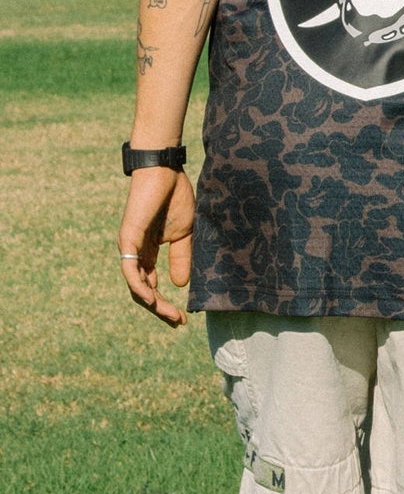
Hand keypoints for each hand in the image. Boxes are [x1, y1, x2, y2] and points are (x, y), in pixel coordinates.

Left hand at [119, 166, 194, 327]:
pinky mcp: (127, 239)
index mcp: (148, 252)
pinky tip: (152, 299)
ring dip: (151, 303)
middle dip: (159, 309)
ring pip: (135, 285)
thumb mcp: (185, 234)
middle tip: (177, 322)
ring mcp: (129, 247)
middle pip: (142, 290)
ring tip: (168, 315)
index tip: (183, 318)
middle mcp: (135, 253)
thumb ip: (182, 258)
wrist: (165, 171)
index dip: (165, 304)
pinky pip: (130, 269)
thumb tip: (181, 285)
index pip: (151, 286)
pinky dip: (140, 286)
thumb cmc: (175, 197)